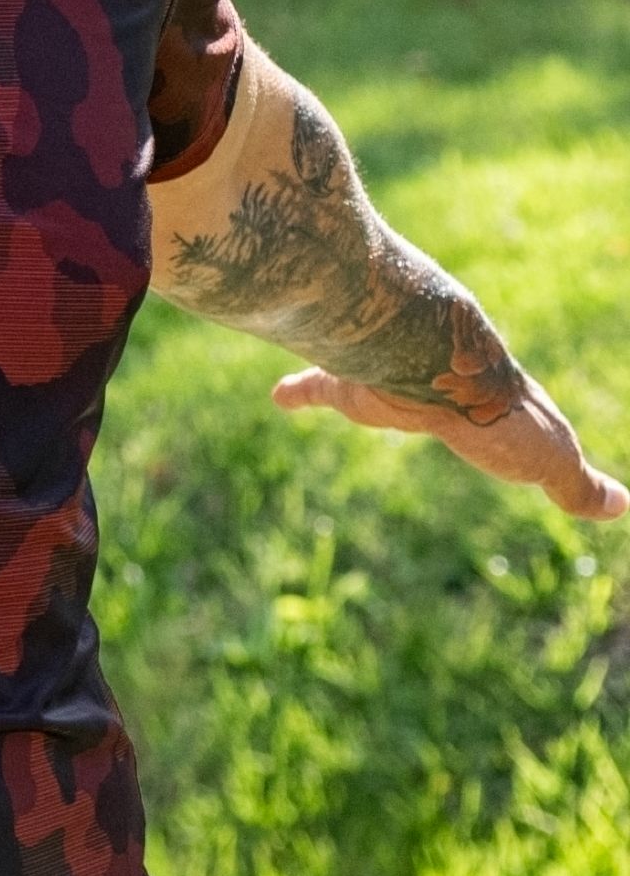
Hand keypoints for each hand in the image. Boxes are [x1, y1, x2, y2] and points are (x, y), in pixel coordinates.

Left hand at [272, 361, 625, 522]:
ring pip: (372, 382)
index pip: (494, 418)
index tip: (493, 430)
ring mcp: (390, 383)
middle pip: (431, 394)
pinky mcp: (346, 387)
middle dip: (422, 394)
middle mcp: (435, 389)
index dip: (496, 422)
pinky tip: (280, 396)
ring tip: (337, 392)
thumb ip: (574, 484)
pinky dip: (299, 392)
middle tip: (412, 402)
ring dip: (359, 384)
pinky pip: (315, 386)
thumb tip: (620, 506)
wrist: (440, 370)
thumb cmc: (500, 417)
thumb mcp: (552, 459)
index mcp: (486, 405)